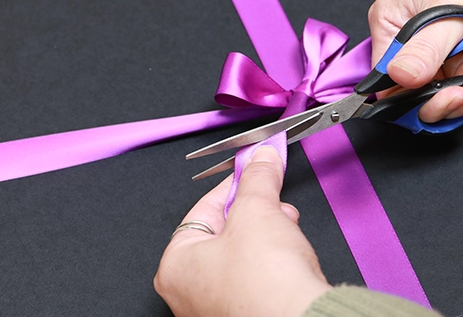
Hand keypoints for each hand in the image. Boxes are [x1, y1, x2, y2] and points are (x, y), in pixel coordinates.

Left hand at [155, 146, 331, 316]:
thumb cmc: (265, 284)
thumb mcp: (258, 211)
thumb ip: (257, 179)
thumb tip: (260, 161)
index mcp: (175, 267)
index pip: (203, 209)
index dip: (235, 186)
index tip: (253, 171)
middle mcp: (188, 293)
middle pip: (222, 233)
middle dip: (255, 213)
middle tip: (273, 201)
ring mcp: (215, 307)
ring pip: (241, 256)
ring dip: (266, 236)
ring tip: (285, 229)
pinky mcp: (244, 313)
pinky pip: (254, 278)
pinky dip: (271, 263)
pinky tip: (288, 256)